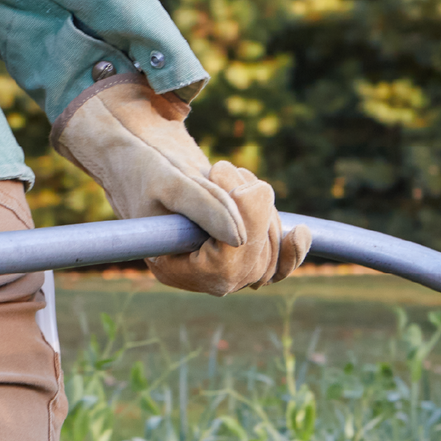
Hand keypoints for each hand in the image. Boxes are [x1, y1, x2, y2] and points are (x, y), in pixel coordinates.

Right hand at [50, 72, 308, 294]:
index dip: (245, 221)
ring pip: (269, 255)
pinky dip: (285, 239)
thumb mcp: (173, 183)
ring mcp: (221, 270)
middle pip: (254, 262)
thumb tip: (241, 239)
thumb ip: (206, 208)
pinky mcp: (239, 257)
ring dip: (264, 211)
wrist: (142, 164)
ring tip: (230, 179)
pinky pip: (277, 264)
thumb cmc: (148, 170)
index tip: (228, 178)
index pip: (228, 262)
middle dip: (255, 211)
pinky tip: (297, 230)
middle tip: (222, 170)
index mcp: (173, 268)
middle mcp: (199, 277)